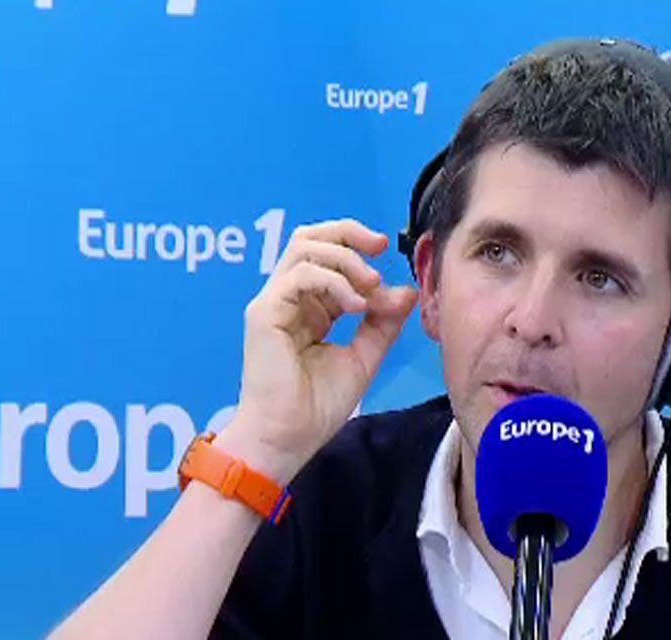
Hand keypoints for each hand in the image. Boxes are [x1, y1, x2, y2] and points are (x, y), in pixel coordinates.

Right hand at [216, 219, 417, 481]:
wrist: (288, 437)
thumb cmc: (317, 407)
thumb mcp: (364, 358)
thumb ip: (383, 323)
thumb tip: (406, 290)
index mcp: (311, 307)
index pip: (328, 255)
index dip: (360, 250)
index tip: (388, 260)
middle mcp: (290, 298)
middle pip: (310, 238)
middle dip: (348, 232)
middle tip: (380, 246)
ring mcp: (274, 302)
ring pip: (304, 248)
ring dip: (346, 259)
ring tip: (371, 285)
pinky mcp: (264, 312)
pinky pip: (299, 275)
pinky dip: (333, 281)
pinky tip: (355, 306)